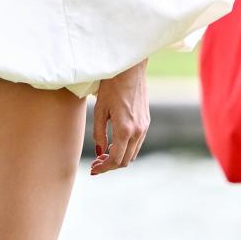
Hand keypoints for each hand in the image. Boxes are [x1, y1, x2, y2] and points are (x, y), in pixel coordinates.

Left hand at [91, 60, 149, 174]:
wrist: (130, 69)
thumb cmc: (111, 86)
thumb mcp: (100, 110)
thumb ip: (99, 133)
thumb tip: (100, 152)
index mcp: (125, 129)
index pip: (115, 159)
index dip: (103, 168)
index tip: (93, 170)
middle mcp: (138, 131)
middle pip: (125, 160)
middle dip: (110, 165)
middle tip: (95, 163)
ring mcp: (145, 127)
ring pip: (132, 153)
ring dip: (118, 157)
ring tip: (103, 155)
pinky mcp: (147, 121)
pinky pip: (137, 143)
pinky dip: (126, 148)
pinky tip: (114, 143)